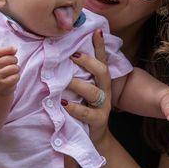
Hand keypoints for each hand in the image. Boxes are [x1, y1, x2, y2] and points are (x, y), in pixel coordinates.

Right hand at [0, 46, 18, 95]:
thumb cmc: (2, 71)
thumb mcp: (1, 62)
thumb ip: (7, 54)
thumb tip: (14, 49)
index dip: (7, 49)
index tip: (15, 50)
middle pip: (7, 59)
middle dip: (15, 60)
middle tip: (14, 63)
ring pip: (13, 68)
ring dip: (17, 69)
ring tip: (14, 71)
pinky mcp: (3, 85)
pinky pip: (15, 77)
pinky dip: (17, 77)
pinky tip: (14, 78)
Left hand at [62, 30, 111, 145]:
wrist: (94, 137)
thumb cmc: (84, 108)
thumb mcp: (82, 90)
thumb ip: (77, 75)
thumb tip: (63, 55)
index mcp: (100, 81)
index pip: (102, 60)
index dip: (100, 46)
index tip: (96, 30)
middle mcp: (105, 91)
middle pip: (102, 72)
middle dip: (88, 62)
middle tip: (73, 55)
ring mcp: (103, 106)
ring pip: (94, 92)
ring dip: (78, 85)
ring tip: (65, 81)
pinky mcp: (98, 120)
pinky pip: (87, 113)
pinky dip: (75, 108)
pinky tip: (64, 104)